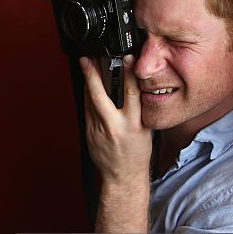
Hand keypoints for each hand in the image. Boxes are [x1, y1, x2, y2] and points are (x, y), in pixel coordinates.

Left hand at [79, 55, 151, 183]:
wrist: (122, 176)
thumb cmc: (137, 154)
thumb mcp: (146, 129)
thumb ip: (139, 108)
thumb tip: (134, 85)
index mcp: (133, 125)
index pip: (131, 93)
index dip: (128, 72)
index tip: (126, 57)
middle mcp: (114, 127)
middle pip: (100, 96)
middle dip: (92, 75)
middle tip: (87, 60)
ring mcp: (98, 131)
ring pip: (89, 101)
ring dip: (87, 82)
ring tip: (87, 66)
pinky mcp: (88, 134)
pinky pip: (86, 110)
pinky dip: (87, 97)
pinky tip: (88, 87)